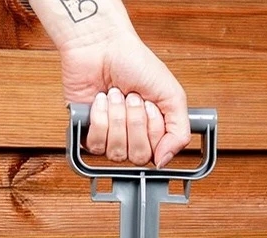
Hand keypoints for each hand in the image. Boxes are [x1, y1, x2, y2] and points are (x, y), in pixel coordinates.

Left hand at [58, 32, 189, 167]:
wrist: (102, 46)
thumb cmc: (134, 63)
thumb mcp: (172, 95)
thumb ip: (180, 132)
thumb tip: (164, 161)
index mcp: (153, 133)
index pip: (156, 155)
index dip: (153, 130)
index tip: (150, 105)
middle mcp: (131, 139)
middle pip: (137, 156)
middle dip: (135, 122)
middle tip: (133, 98)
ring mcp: (109, 139)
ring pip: (116, 152)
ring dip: (118, 118)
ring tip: (116, 95)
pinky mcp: (86, 134)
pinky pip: (96, 145)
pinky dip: (100, 118)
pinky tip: (101, 100)